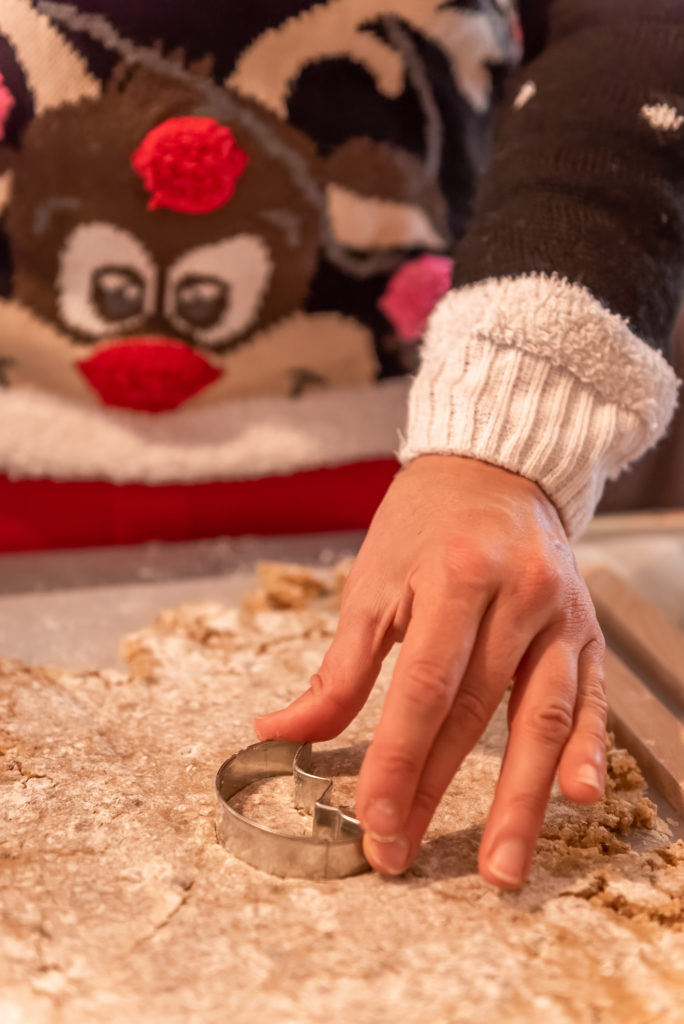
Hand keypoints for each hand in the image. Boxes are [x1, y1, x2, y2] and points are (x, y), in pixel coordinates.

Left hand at [255, 455, 606, 887]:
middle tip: (405, 852)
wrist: (495, 468)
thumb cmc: (426, 523)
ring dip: (521, 799)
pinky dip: (589, 748)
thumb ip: (339, 668)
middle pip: (476, 712)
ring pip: (543, 717)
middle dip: (437, 791)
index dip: (396, 759)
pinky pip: (592, 697)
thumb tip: (281, 732)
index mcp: (455, 577)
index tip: (372, 819)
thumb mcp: (373, 582)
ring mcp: (559, 614)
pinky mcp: (585, 630)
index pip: (424, 688)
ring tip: (501, 865)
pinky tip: (580, 796)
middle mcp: (516, 596)